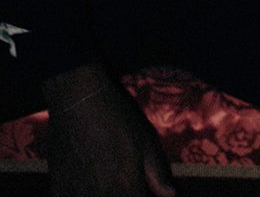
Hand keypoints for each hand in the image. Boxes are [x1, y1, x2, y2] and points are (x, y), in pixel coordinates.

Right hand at [44, 65, 174, 196]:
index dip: (137, 192)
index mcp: (127, 191)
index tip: (135, 182)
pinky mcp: (58, 192)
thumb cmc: (116, 120)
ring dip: (98, 191)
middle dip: (119, 191)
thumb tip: (170, 194)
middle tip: (114, 170)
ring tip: (99, 170)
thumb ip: (157, 174)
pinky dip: (78, 192)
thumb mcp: (146, 142)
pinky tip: (82, 175)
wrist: (79, 103)